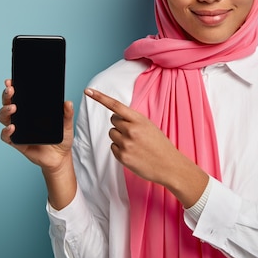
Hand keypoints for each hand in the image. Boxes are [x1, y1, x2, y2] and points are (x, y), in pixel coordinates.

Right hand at [0, 79, 73, 173]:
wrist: (60, 157)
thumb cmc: (60, 138)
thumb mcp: (66, 124)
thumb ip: (67, 114)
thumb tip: (68, 103)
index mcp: (30, 110)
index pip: (18, 96)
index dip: (12, 88)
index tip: (11, 81)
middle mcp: (21, 118)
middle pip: (7, 103)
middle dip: (7, 95)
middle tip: (11, 90)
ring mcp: (17, 130)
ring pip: (3, 117)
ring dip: (5, 111)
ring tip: (13, 108)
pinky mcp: (17, 142)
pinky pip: (6, 136)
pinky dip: (6, 131)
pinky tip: (12, 127)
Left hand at [84, 88, 207, 206]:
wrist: (169, 166)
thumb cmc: (159, 145)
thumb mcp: (149, 126)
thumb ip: (133, 120)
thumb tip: (116, 117)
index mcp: (139, 120)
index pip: (115, 105)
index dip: (100, 97)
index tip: (88, 91)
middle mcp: (131, 130)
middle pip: (113, 121)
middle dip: (120, 124)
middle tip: (133, 133)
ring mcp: (126, 144)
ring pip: (112, 134)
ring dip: (119, 137)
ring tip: (134, 144)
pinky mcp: (122, 156)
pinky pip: (113, 147)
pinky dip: (120, 149)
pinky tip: (132, 153)